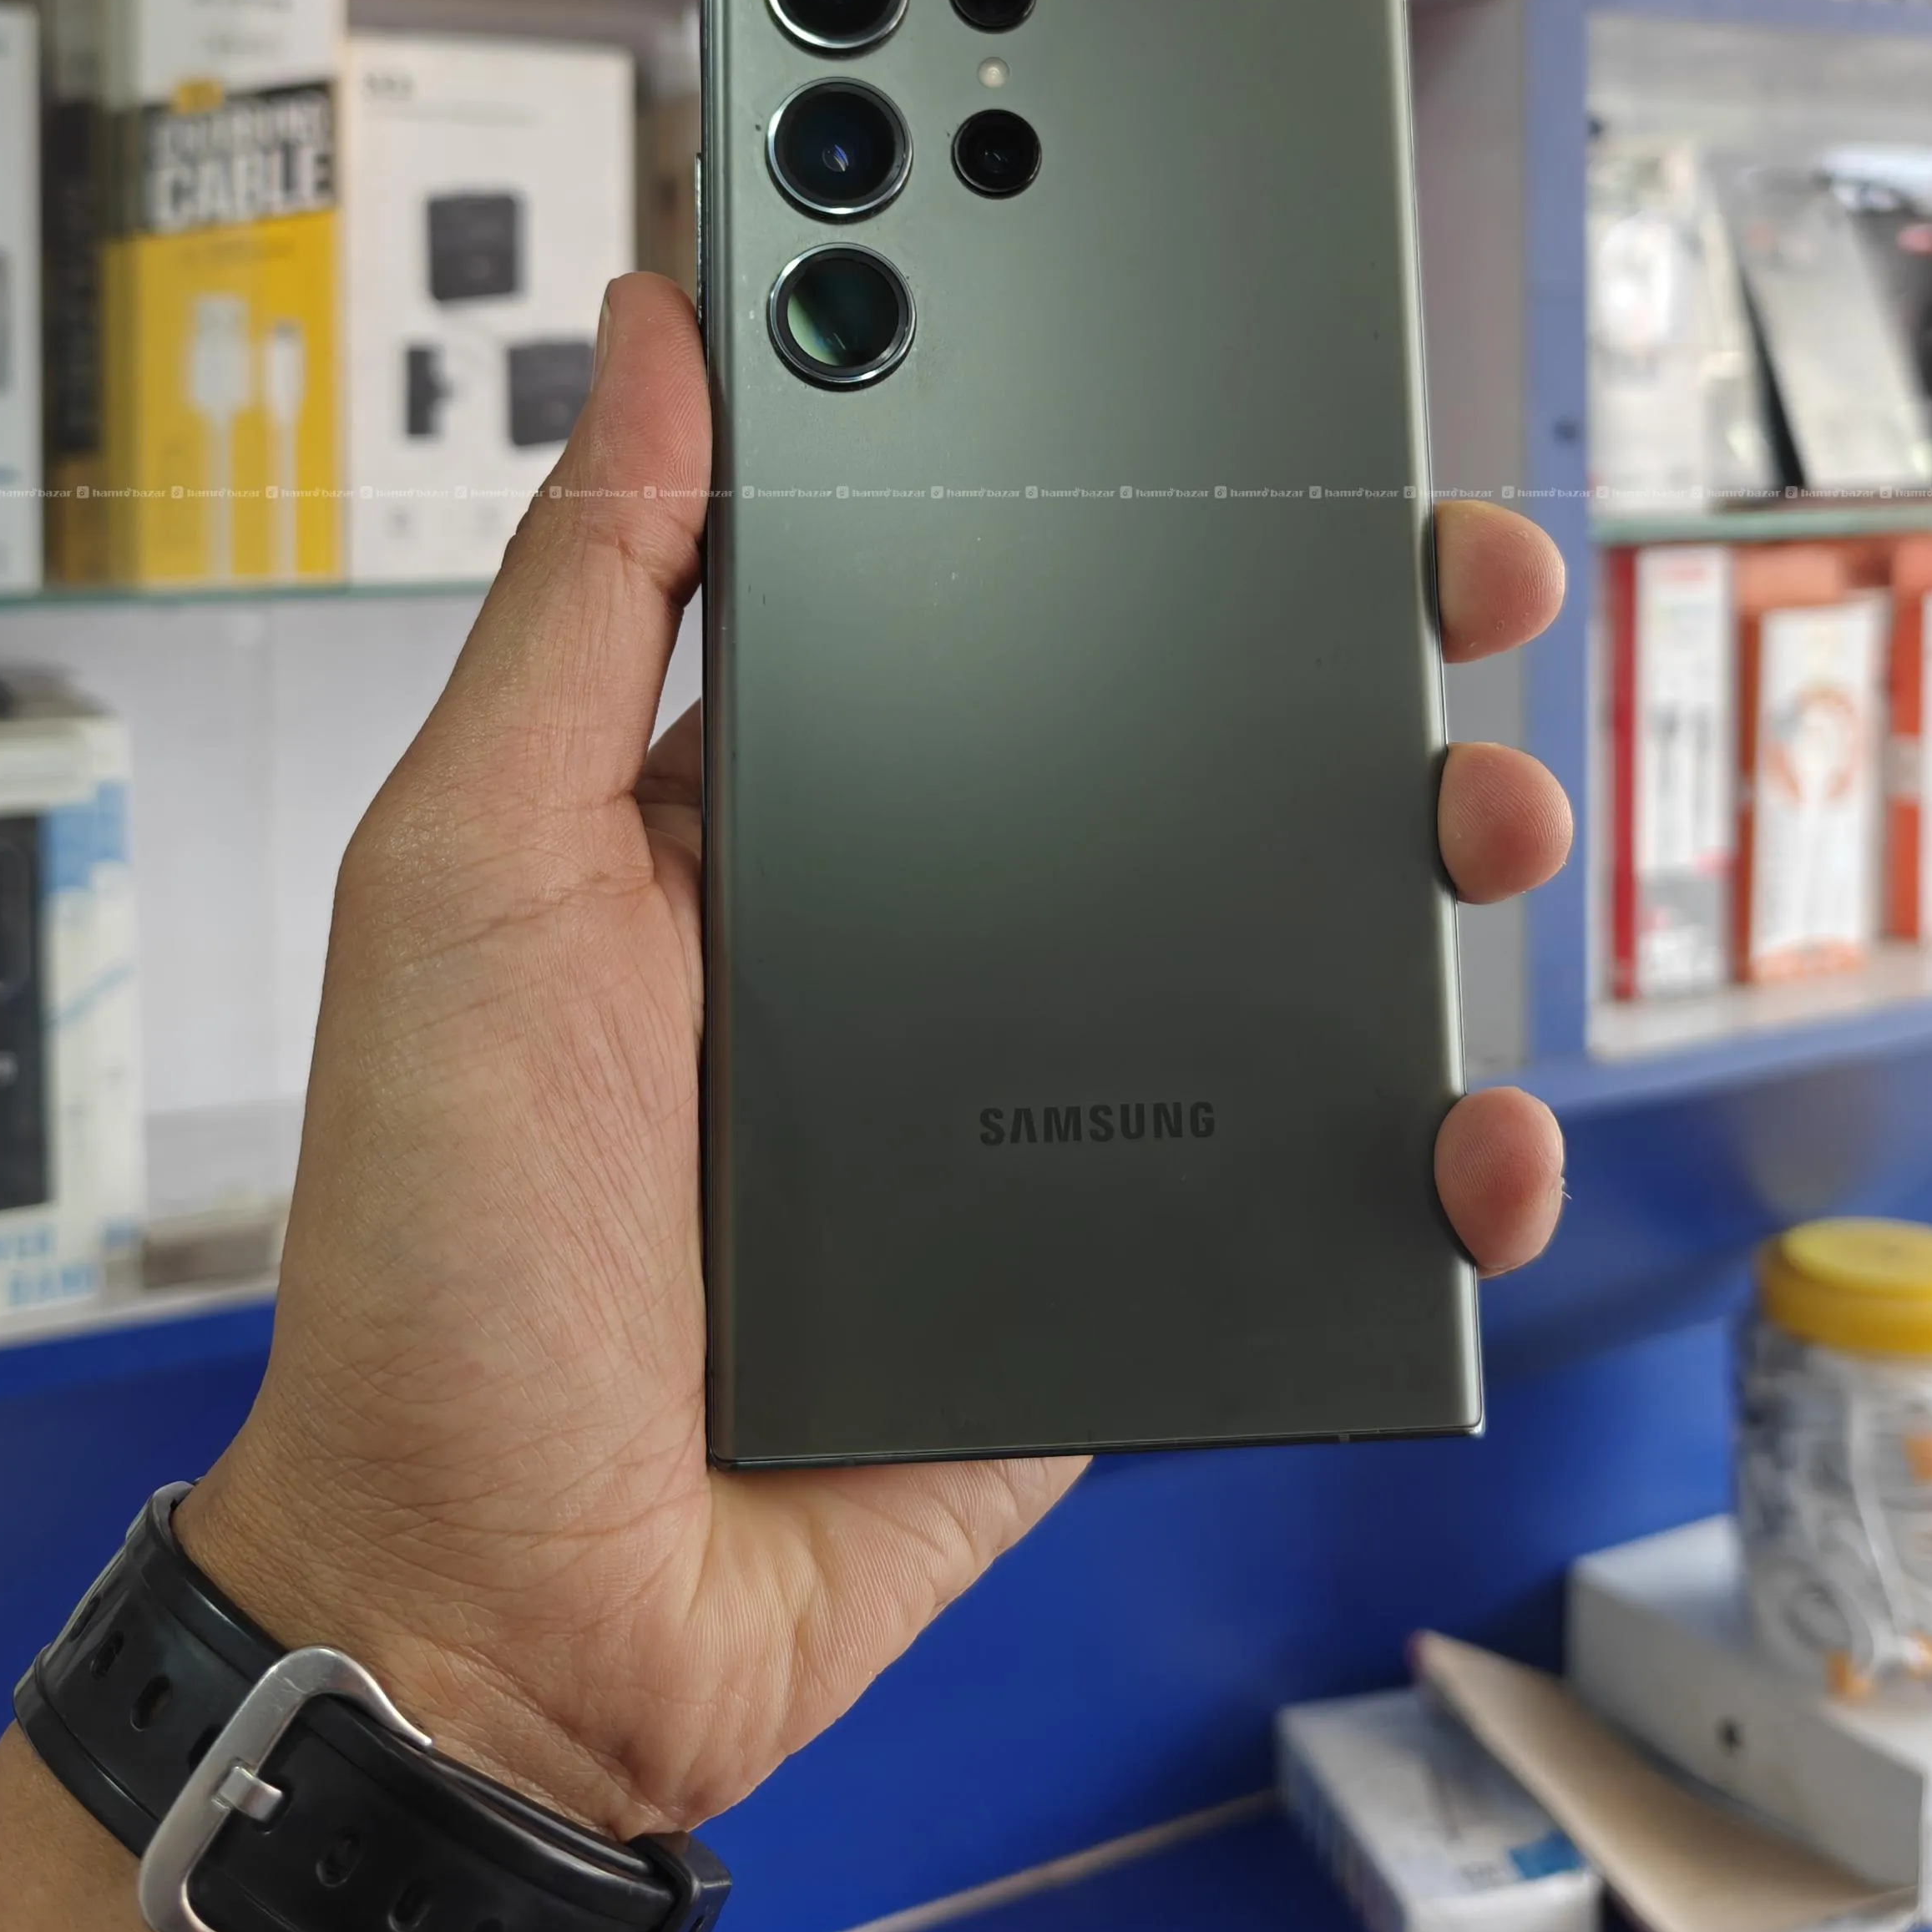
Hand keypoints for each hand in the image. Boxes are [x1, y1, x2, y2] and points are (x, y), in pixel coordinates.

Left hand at [180, 276, 1571, 1842]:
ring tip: (1486, 817)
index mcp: (785, 805)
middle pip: (1183, 741)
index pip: (983, 588)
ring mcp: (1045, 1097)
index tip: (1235, 371)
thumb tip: (654, 322)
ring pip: (1286, 940)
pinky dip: (1429, 1155)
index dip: (1112, 473)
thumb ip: (584, 597)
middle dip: (1345, 639)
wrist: (513, 1609)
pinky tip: (1469, 1132)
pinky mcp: (1128, 1262)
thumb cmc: (445, 1248)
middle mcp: (935, 925)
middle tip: (1452, 573)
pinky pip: (1315, 1182)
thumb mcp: (471, 870)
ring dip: (1428, 858)